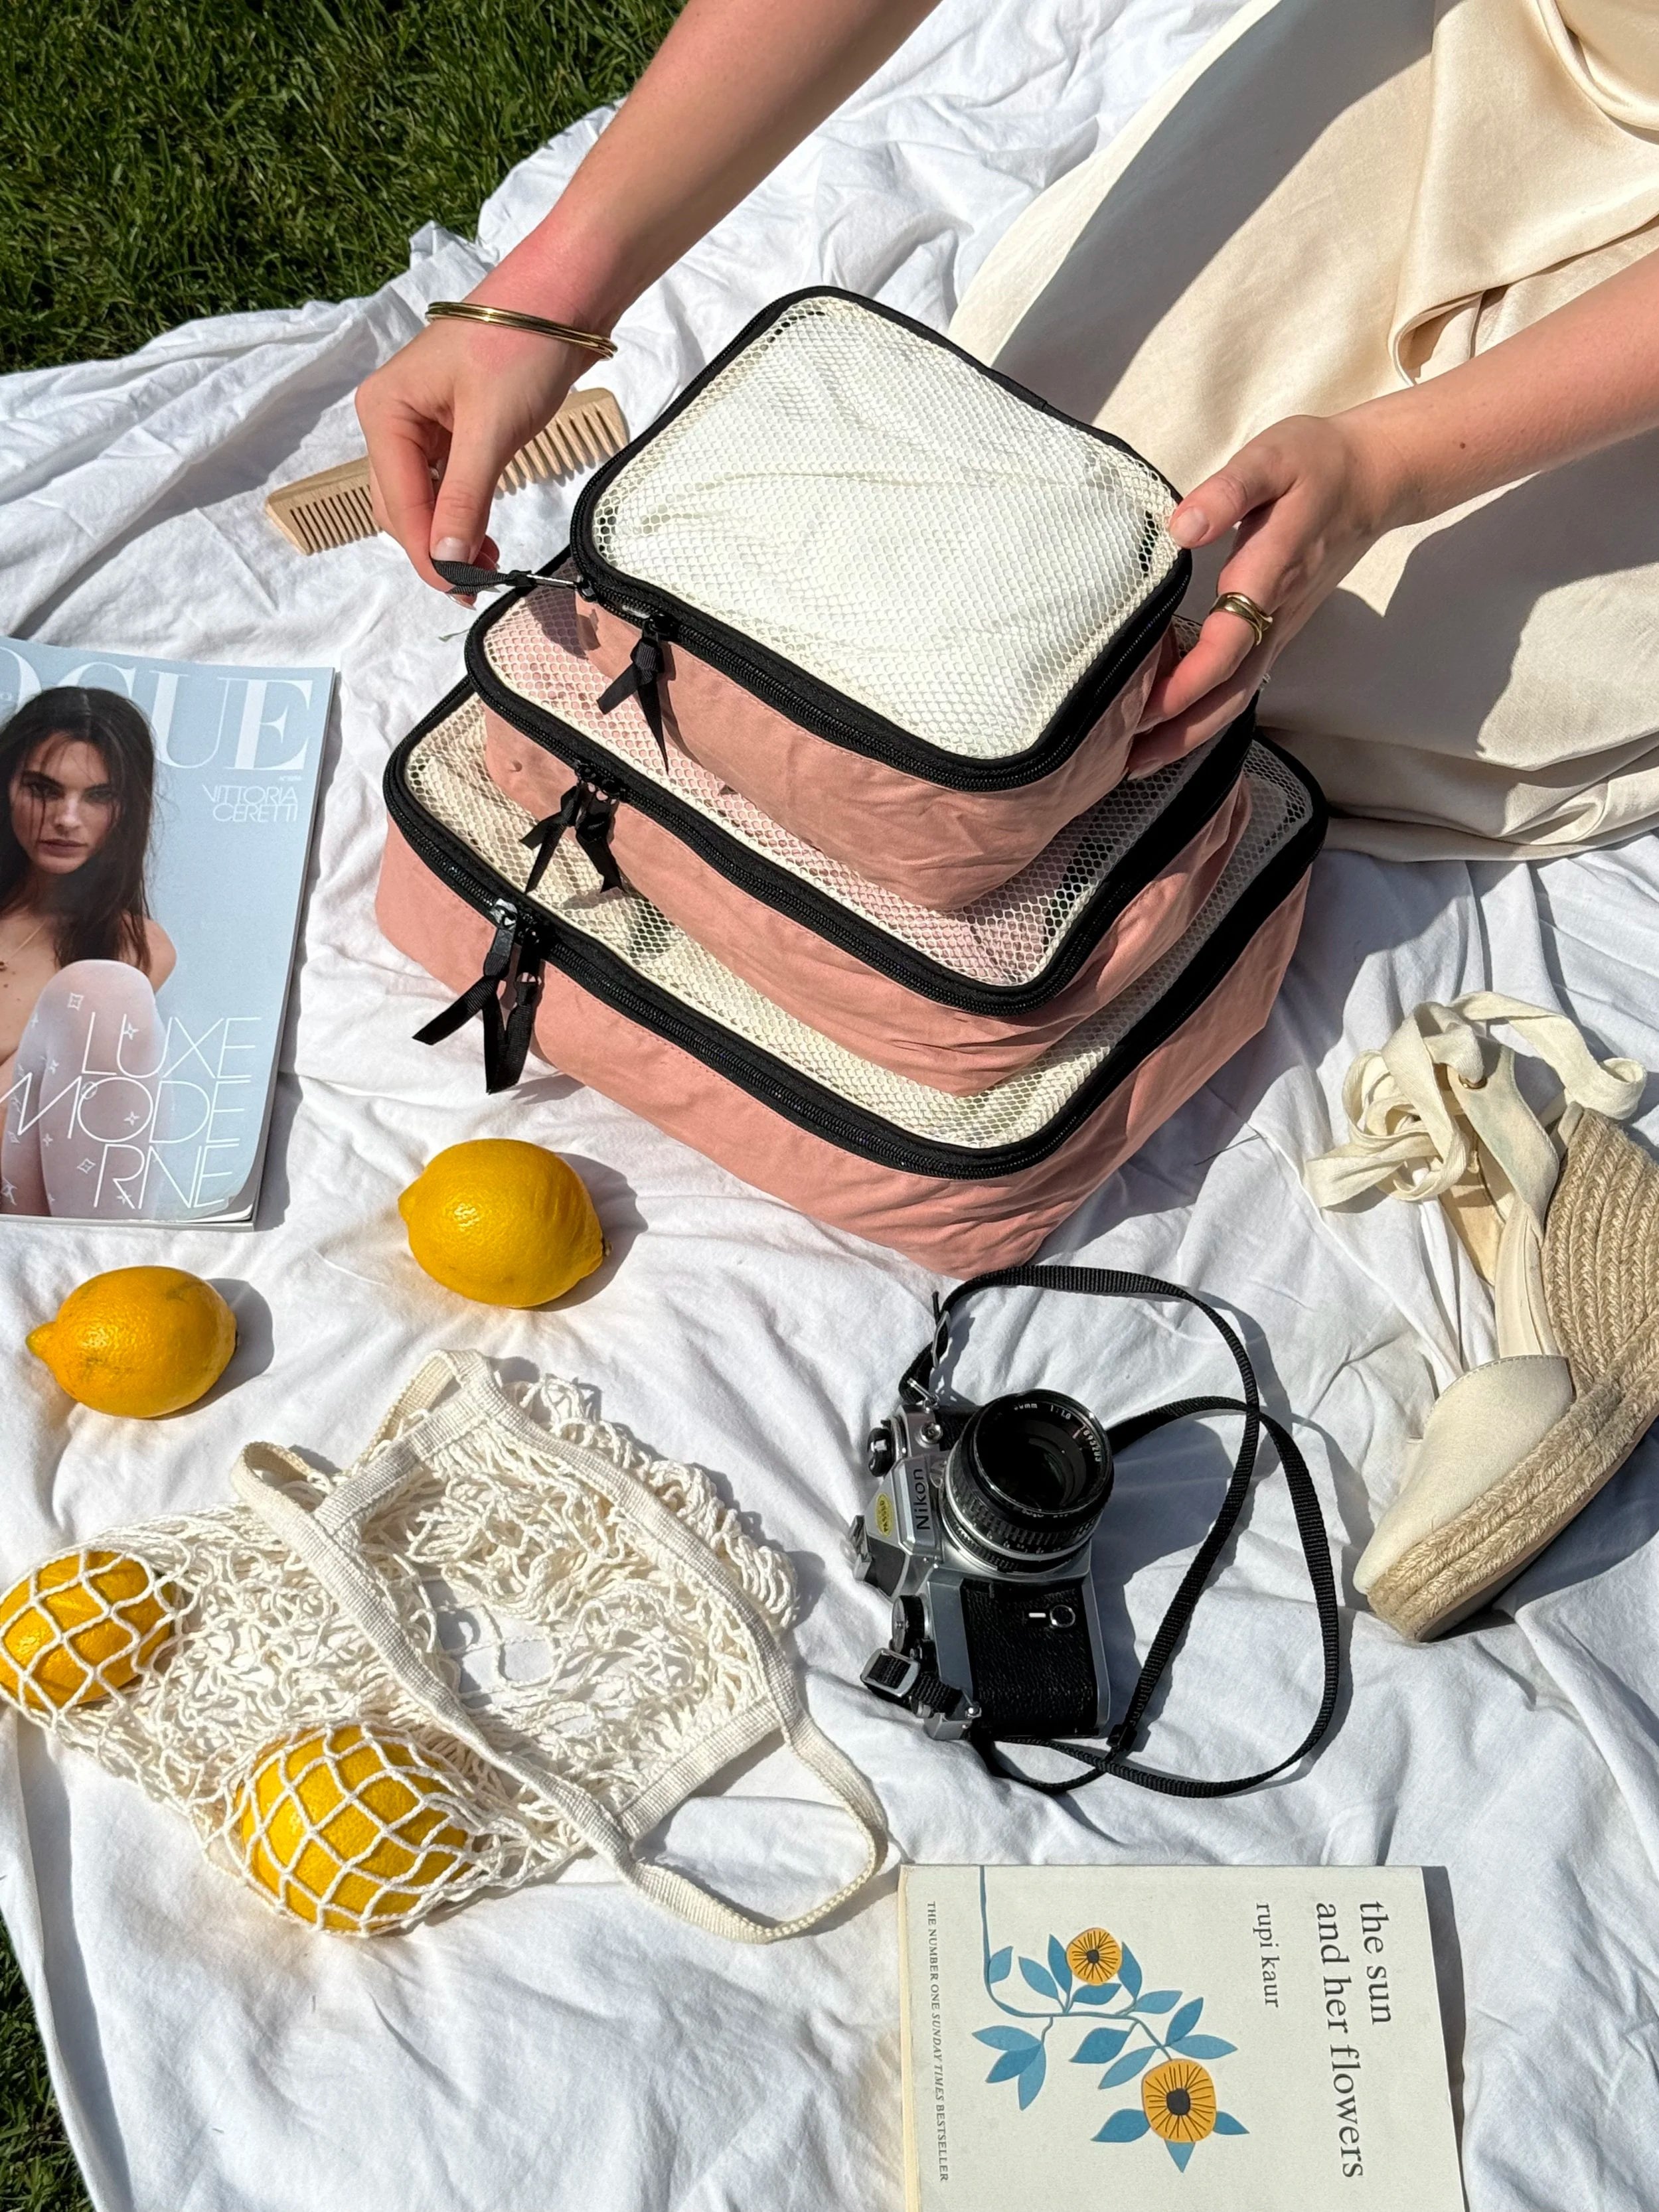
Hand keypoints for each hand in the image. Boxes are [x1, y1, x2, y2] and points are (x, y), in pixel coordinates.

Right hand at [355, 312, 593, 592]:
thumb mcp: (491, 429)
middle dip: (435, 548)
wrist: (563, 297)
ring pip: (421, 500)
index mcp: (385, 411)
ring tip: (488, 563)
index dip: (427, 554)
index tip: (461, 591)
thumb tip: (447, 562)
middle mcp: (391, 417)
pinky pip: (443, 484)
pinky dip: (461, 514)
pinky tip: (484, 535)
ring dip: (448, 536)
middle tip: (479, 584)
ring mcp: (419, 423)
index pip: (398, 503)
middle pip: (400, 507)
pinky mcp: (450, 427)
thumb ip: (465, 498)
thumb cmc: (521, 346)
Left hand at [1132, 411, 1404, 769]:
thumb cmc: (1316, 463)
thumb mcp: (1273, 458)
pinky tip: (1175, 728)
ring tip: (1140, 763)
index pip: (1227, 643)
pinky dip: (1207, 713)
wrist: (1374, 478)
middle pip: (1230, 689)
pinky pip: (1241, 683)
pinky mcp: (1278, 631)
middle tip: (1125, 763)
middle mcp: (1276, 614)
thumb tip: (1183, 526)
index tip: (1143, 709)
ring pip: (1237, 695)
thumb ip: (1229, 491)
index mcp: (1271, 573)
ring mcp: (1280, 629)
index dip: (1187, 681)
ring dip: (1191, 733)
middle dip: (1180, 730)